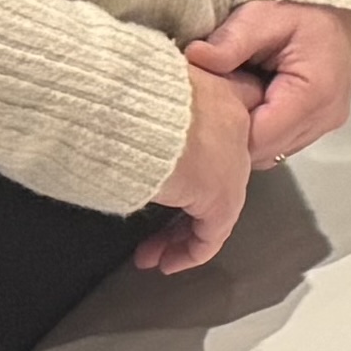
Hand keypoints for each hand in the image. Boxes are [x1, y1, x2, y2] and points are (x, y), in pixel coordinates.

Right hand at [132, 64, 258, 275]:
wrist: (122, 105)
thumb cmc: (117, 92)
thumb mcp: (140, 88)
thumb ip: (151, 106)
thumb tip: (126, 122)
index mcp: (215, 88)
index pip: (221, 126)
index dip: (199, 155)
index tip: (174, 175)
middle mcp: (233, 122)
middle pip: (218, 171)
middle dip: (188, 203)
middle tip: (158, 224)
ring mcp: (232, 158)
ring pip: (216, 204)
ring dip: (182, 233)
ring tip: (152, 254)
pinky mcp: (221, 192)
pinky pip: (213, 232)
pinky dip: (190, 250)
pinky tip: (166, 262)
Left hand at [183, 0, 350, 162]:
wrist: (333, 5)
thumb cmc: (300, 8)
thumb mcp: (260, 17)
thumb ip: (230, 41)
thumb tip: (195, 57)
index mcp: (315, 95)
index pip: (258, 139)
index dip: (225, 126)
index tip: (205, 103)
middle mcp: (326, 117)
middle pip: (264, 150)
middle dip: (234, 131)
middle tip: (214, 100)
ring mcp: (326, 123)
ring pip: (272, 151)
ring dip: (248, 131)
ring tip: (234, 97)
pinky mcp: (321, 123)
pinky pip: (282, 142)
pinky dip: (261, 128)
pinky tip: (251, 102)